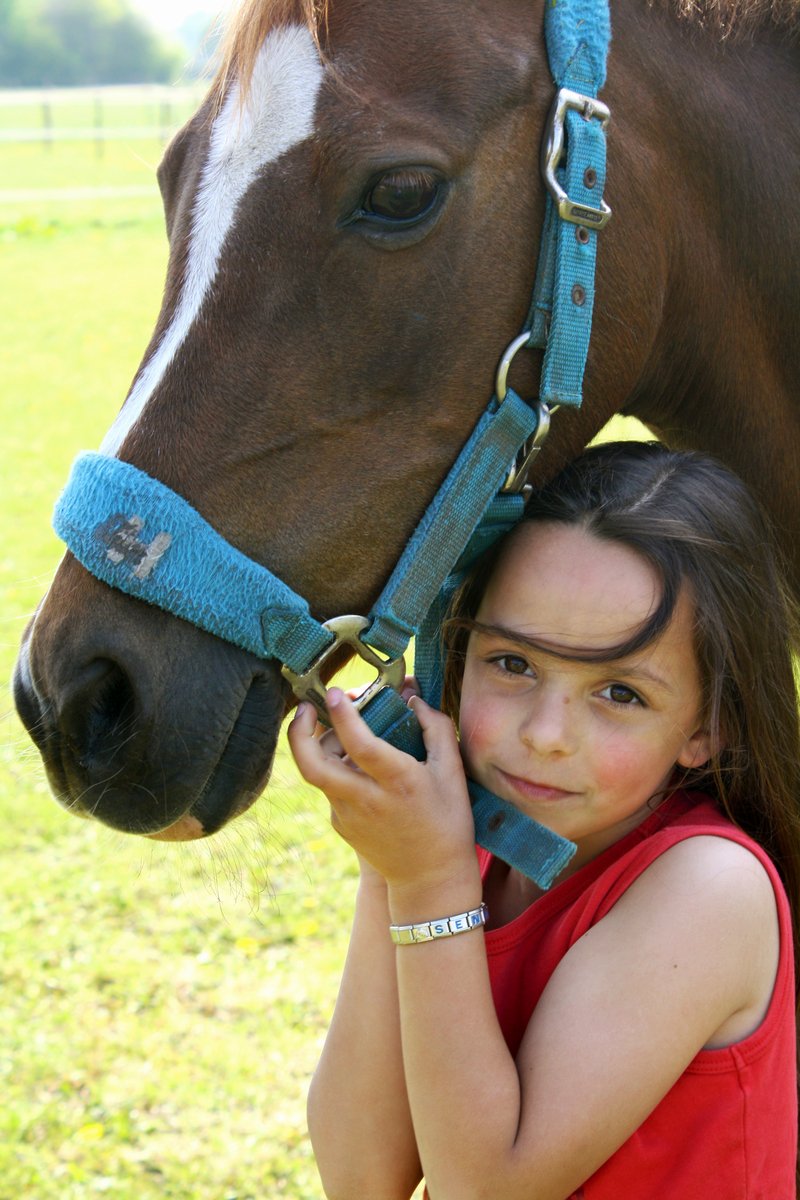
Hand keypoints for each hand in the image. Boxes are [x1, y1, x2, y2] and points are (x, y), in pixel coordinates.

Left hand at [288, 688, 476, 894]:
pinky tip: (359, 764)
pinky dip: (337, 767)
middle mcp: (366, 800)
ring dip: (322, 744)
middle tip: (305, 707)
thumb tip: (413, 697)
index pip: (360, 745)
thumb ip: (436, 728)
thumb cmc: (447, 821)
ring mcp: (347, 815)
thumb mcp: (451, 772)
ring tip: (346, 733)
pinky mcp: (339, 824)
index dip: (344, 715)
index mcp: (398, 783)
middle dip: (298, 731)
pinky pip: (330, 786)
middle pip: (312, 764)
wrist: (430, 878)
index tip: (335, 692)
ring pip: (318, 770)